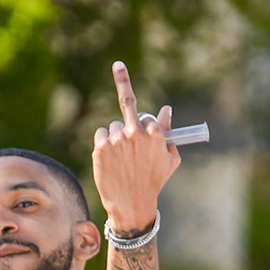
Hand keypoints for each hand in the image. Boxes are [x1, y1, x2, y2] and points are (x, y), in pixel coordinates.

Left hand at [91, 60, 179, 233]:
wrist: (131, 204)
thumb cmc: (153, 182)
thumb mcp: (169, 159)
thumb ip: (168, 133)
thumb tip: (167, 109)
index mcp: (156, 134)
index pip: (147, 116)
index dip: (145, 125)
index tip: (140, 113)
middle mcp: (136, 133)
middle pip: (128, 104)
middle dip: (123, 80)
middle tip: (118, 65)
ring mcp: (117, 139)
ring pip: (113, 126)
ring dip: (116, 136)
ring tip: (120, 159)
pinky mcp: (100, 147)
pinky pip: (101, 134)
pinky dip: (103, 142)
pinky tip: (109, 159)